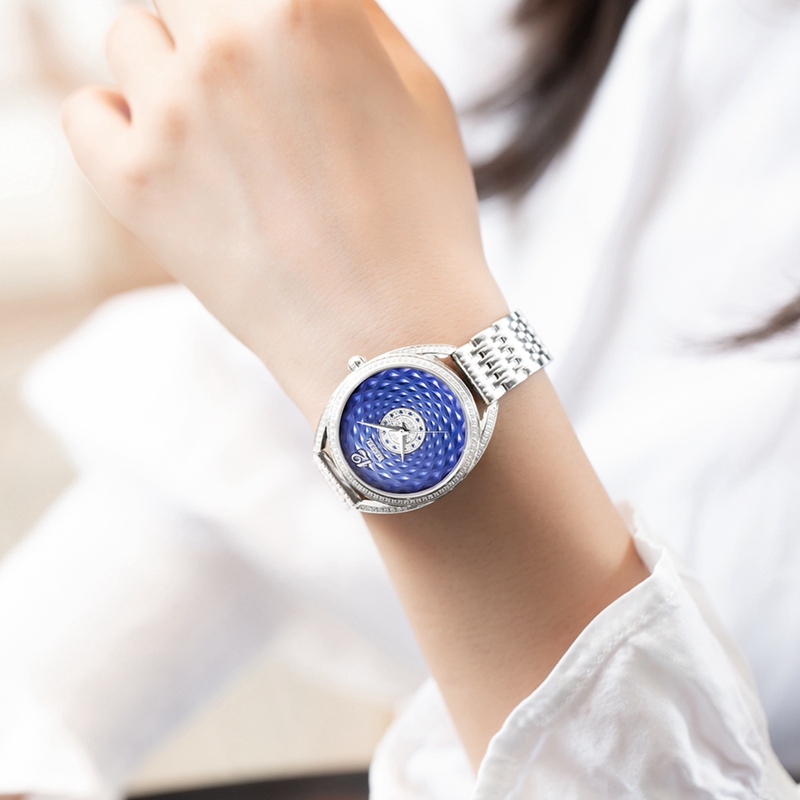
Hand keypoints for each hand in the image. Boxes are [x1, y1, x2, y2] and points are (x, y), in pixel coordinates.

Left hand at [63, 0, 506, 422]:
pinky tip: (169, 157)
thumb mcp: (419, 93)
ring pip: (132, 36)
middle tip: (254, 85)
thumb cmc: (419, 219)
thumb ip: (353, 16)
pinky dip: (120, 124)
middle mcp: (227, 43)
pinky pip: (86, 111)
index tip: (270, 47)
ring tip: (223, 134)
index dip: (266, 12)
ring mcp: (170, 114)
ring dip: (172, 68)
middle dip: (221, 26)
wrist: (389, 337)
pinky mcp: (131, 183)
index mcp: (306, 4)